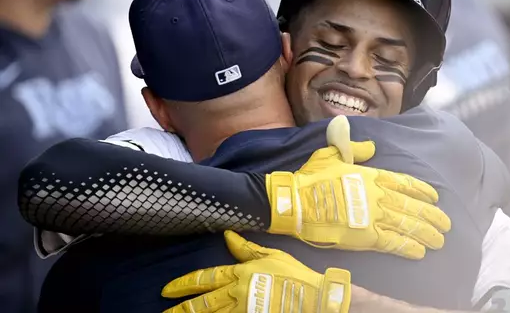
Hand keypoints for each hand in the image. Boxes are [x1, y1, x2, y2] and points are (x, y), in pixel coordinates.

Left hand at [162, 230, 350, 312]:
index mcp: (240, 274)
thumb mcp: (271, 255)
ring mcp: (243, 311)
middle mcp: (237, 294)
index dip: (184, 284)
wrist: (315, 298)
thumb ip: (246, 248)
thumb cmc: (294, 275)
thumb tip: (227, 235)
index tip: (167, 290)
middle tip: (163, 312)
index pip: (205, 278)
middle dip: (180, 309)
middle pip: (202, 303)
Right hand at [265, 116, 450, 259]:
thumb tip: (371, 147)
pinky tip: (420, 251)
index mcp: (370, 175)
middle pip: (411, 206)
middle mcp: (376, 195)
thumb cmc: (310, 178)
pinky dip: (408, 247)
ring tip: (439, 241)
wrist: (294, 202)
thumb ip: (353, 149)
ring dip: (426, 233)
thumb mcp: (331, 153)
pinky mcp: (365, 236)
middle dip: (431, 215)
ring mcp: (372, 215)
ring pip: (407, 225)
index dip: (421, 190)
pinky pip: (393, 242)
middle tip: (446, 223)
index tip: (435, 196)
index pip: (404, 182)